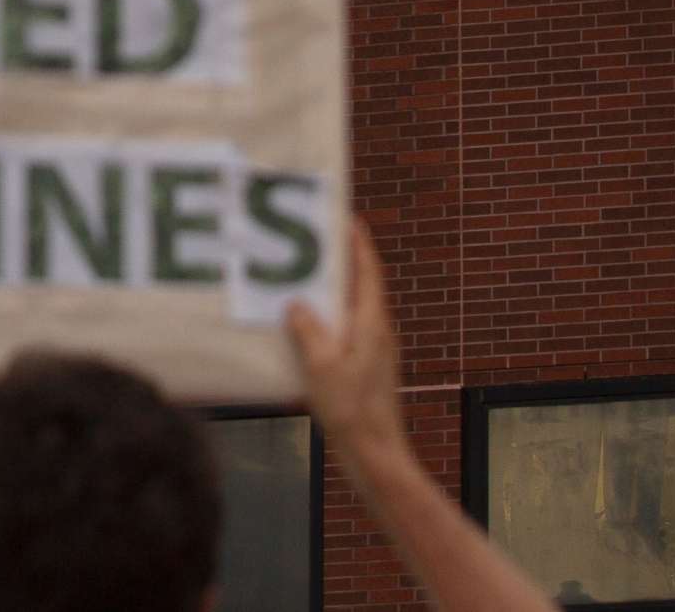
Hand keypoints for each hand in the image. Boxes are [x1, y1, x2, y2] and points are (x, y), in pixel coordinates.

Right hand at [283, 217, 408, 471]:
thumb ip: (308, 331)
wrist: (375, 454)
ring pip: (353, 310)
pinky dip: (329, 319)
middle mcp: (378, 333)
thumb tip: (296, 304)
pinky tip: (305, 328)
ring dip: (333, 293)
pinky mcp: (366, 370)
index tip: (347, 219)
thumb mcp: (321, 366)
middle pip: (361, 287)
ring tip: (304, 280)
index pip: (368, 272)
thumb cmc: (351, 410)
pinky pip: (346, 332)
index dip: (359, 245)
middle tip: (316, 243)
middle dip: (342, 264)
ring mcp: (374, 352)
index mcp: (372, 324)